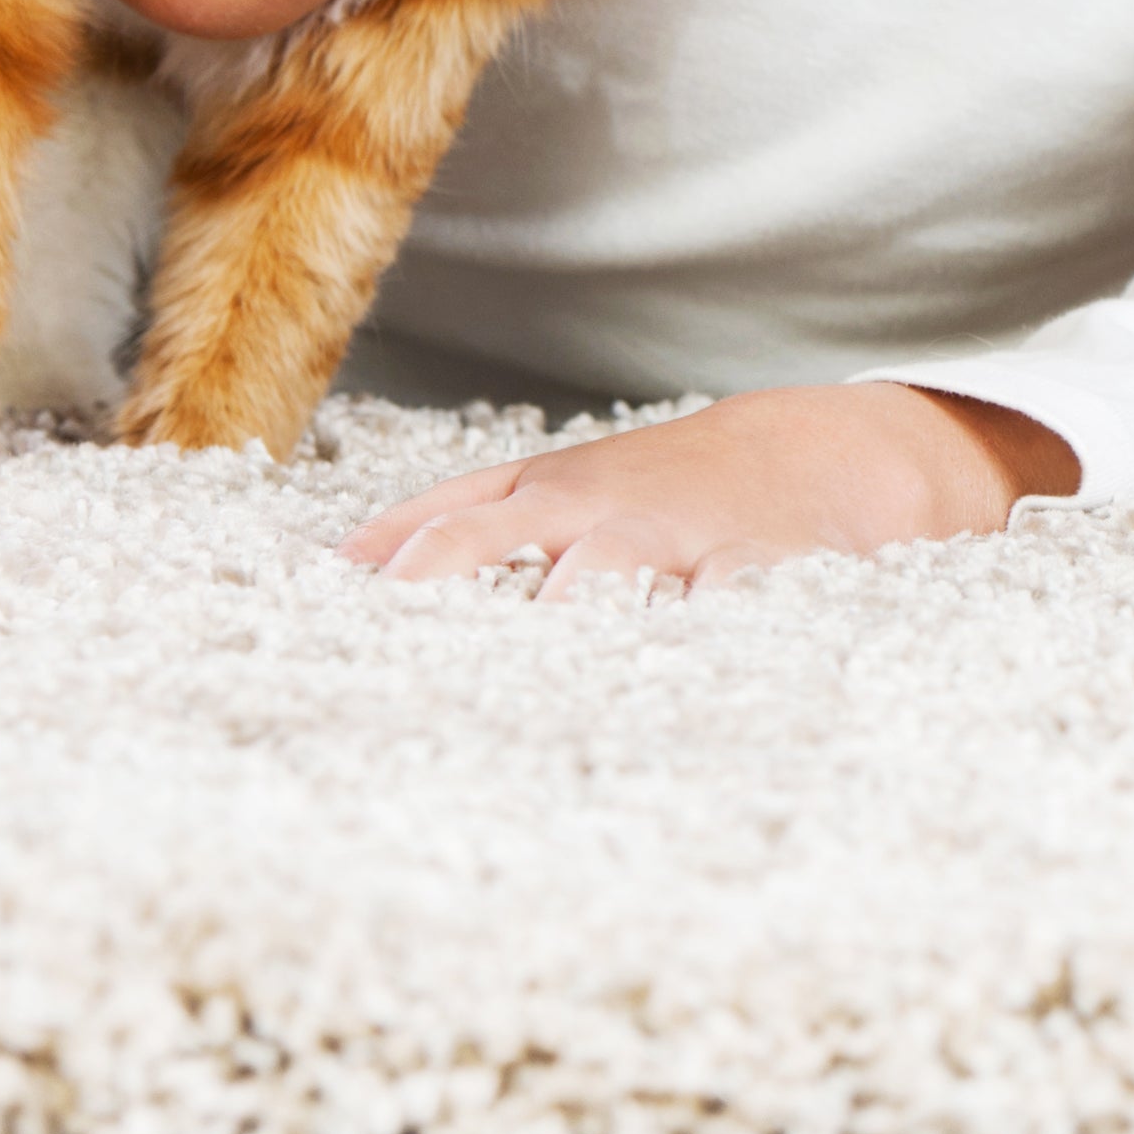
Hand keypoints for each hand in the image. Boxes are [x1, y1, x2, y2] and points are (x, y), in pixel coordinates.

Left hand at [340, 384, 1076, 600]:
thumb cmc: (666, 486)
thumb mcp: (560, 482)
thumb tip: (337, 564)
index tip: (306, 622)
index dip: (381, 569)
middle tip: (378, 663)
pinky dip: (694, 633)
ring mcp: (675, 538)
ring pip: (601, 572)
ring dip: (553, 614)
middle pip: (494, 541)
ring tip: (506, 673)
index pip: (444, 524)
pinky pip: (721, 599)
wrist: (827, 452)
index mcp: (549, 494)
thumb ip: (455, 516)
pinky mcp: (755, 569)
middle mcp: (598, 514)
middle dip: (434, 589)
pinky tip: (666, 680)